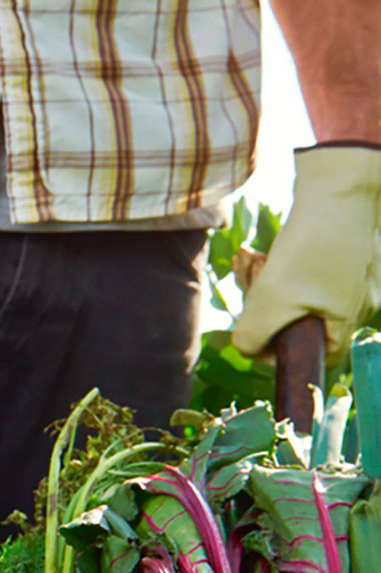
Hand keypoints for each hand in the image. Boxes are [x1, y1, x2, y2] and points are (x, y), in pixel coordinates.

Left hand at [233, 145, 380, 358]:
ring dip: (262, 281)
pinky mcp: (341, 253)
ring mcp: (352, 275)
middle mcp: (358, 300)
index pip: (317, 356)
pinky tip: (254, 252)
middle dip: (262, 304)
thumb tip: (247, 348)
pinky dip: (276, 264)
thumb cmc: (311, 245)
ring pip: (294, 293)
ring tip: (248, 259)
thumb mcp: (270, 300)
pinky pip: (302, 271)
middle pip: (298, 321)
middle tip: (248, 277)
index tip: (255, 329)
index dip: (280, 352)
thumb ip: (253, 337)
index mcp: (349, 319)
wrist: (340, 183)